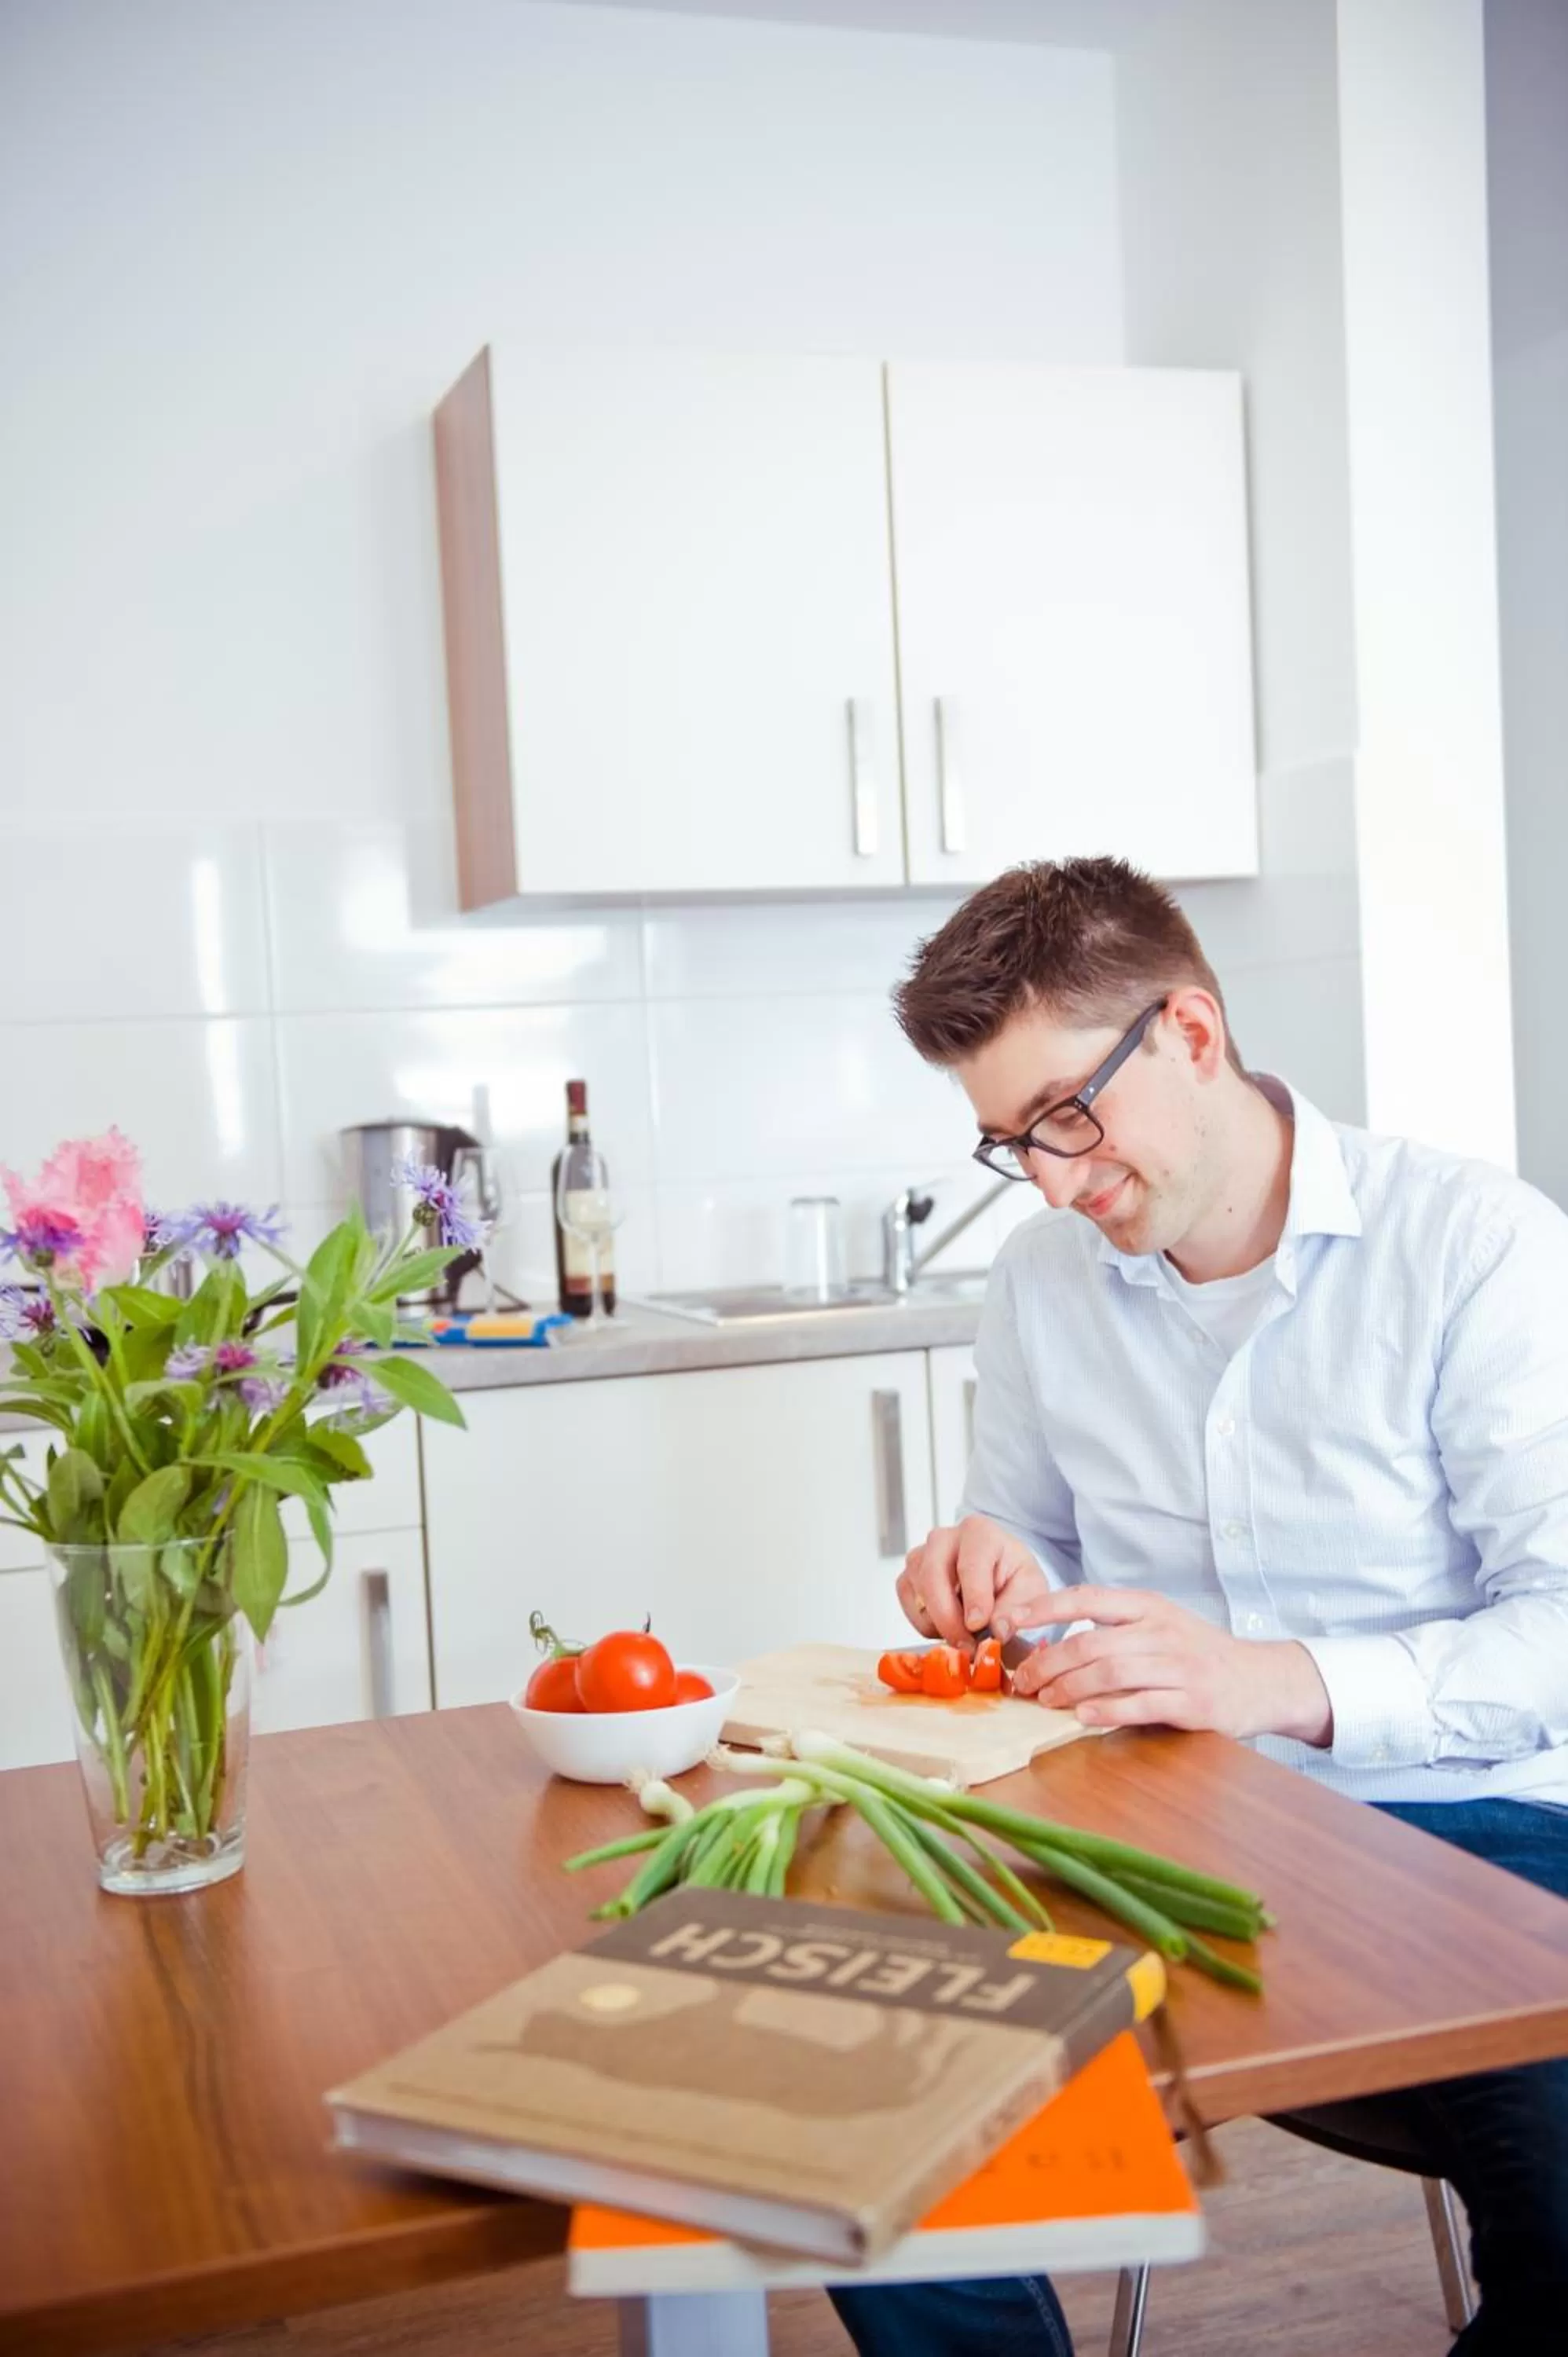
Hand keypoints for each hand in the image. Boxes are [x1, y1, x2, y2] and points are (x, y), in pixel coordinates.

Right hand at [896, 1516, 1055, 1649]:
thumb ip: (1024, 1609)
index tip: (979, 1625)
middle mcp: (943, 1538)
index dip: (974, 1598)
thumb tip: (999, 1629)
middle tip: (968, 1646)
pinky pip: (910, 1605)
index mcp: (979, 1532)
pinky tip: (950, 1627)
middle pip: (933, 1576)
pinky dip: (927, 1624)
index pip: (971, 1564)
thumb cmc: (1012, 1577)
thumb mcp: (1032, 1589)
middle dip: (949, 1618)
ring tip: (966, 1637)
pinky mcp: (908, 1577)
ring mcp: (920, 1556)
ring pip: (919, 1593)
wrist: (996, 1574)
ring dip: (940, 1623)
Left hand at [1010, 1586, 1333, 1745]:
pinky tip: (1083, 1717)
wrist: (1262, 1679)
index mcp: (1148, 1606)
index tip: (1010, 1621)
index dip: (1044, 1608)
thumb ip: (1116, 1629)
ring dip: (1069, 1688)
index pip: (1087, 1598)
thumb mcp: (1160, 1625)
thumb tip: (1054, 1642)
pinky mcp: (1193, 1702)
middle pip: (1091, 1642)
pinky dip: (1106, 1711)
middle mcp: (1161, 1630)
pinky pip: (1140, 1704)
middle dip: (1048, 1662)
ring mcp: (1179, 1666)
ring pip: (1110, 1672)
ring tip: (1045, 1700)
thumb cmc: (1199, 1654)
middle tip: (1023, 1681)